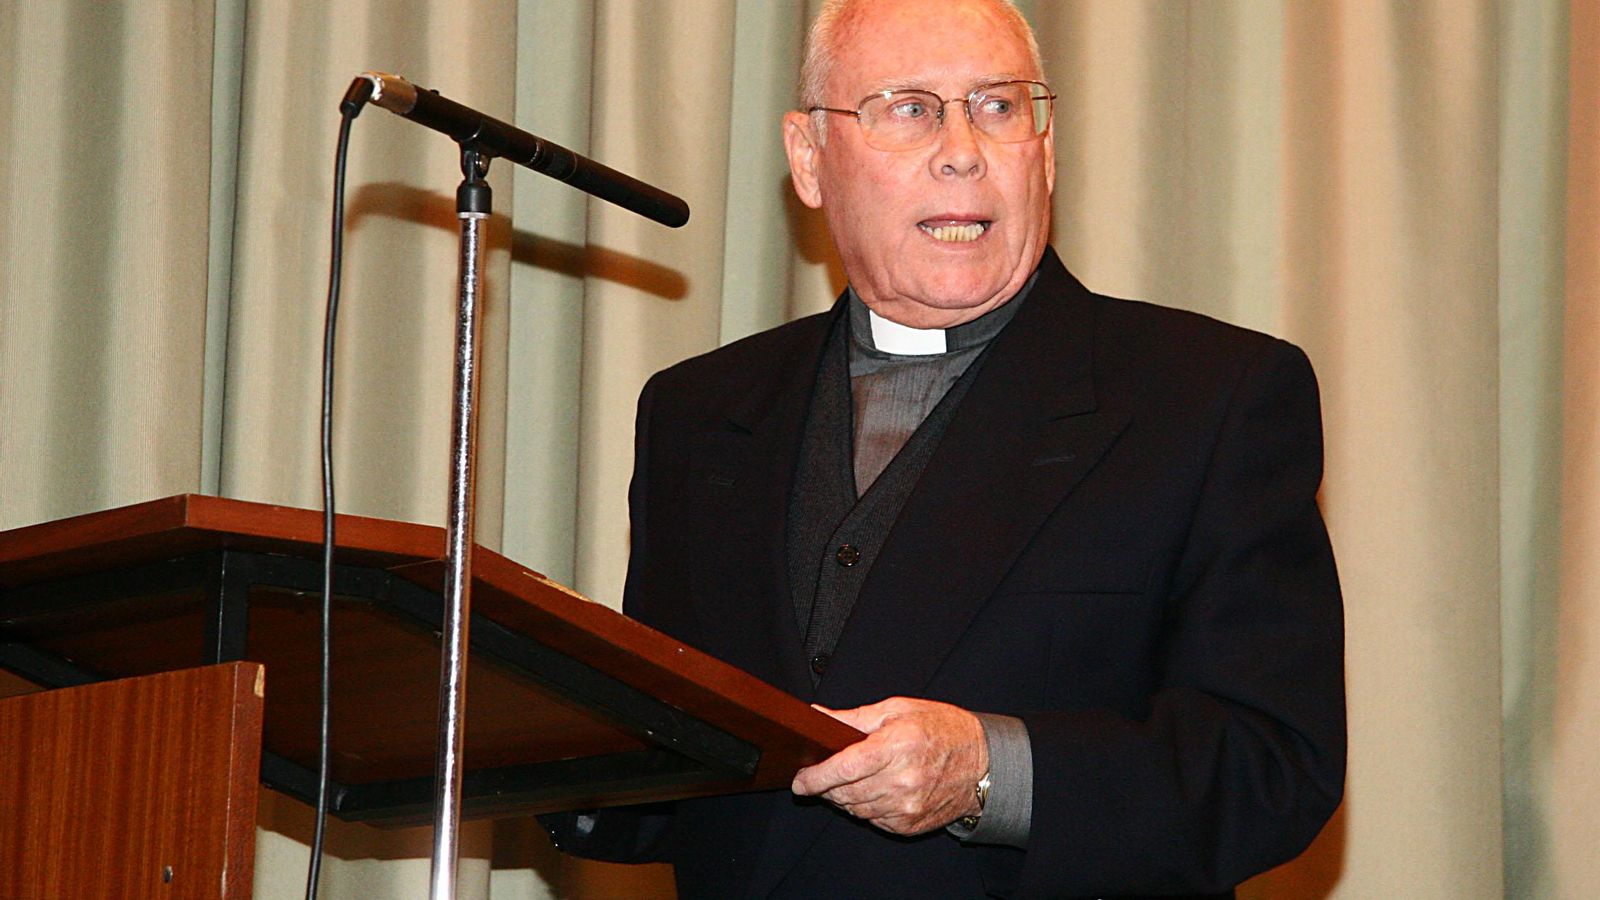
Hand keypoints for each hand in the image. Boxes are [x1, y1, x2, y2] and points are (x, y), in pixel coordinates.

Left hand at [791, 697, 987, 835]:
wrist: (983, 763)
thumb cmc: (942, 729)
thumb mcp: (897, 710)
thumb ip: (853, 719)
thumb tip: (818, 717)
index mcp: (896, 746)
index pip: (842, 768)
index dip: (814, 777)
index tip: (800, 780)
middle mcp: (901, 780)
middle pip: (844, 793)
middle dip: (826, 786)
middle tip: (823, 776)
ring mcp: (906, 806)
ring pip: (855, 810)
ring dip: (844, 798)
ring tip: (852, 780)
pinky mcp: (909, 824)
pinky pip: (873, 821)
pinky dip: (866, 808)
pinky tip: (875, 791)